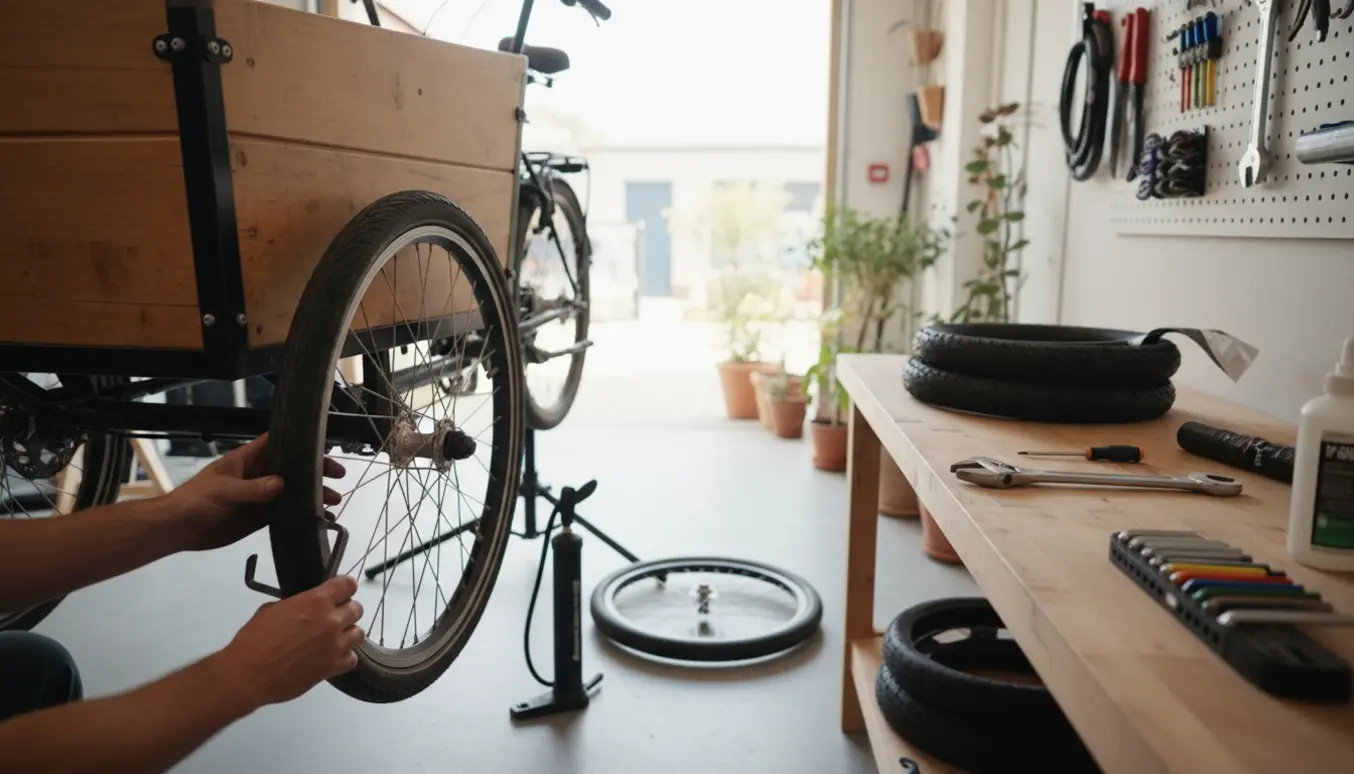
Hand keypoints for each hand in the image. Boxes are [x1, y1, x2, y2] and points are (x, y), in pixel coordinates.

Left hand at [164, 434, 345, 551]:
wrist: (180, 529)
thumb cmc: (196, 500)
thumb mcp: (225, 491)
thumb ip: (253, 489)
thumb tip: (282, 483)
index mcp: (247, 460)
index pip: (277, 443)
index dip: (299, 440)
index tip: (324, 444)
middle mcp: (258, 475)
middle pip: (292, 467)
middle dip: (315, 470)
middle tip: (338, 476)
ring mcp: (261, 496)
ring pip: (293, 491)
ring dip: (313, 494)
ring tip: (334, 501)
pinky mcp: (261, 517)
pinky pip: (286, 513)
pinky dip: (303, 515)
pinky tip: (321, 519)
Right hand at [214, 576, 364, 708]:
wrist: (249, 674)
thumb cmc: (254, 640)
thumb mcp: (271, 610)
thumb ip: (294, 605)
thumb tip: (301, 609)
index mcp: (316, 601)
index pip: (347, 585)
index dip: (345, 587)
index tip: (340, 591)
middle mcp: (331, 621)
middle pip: (357, 609)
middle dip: (347, 610)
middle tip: (334, 616)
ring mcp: (335, 645)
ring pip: (359, 633)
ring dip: (349, 632)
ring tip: (335, 637)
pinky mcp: (333, 668)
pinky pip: (352, 659)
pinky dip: (345, 656)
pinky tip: (333, 656)